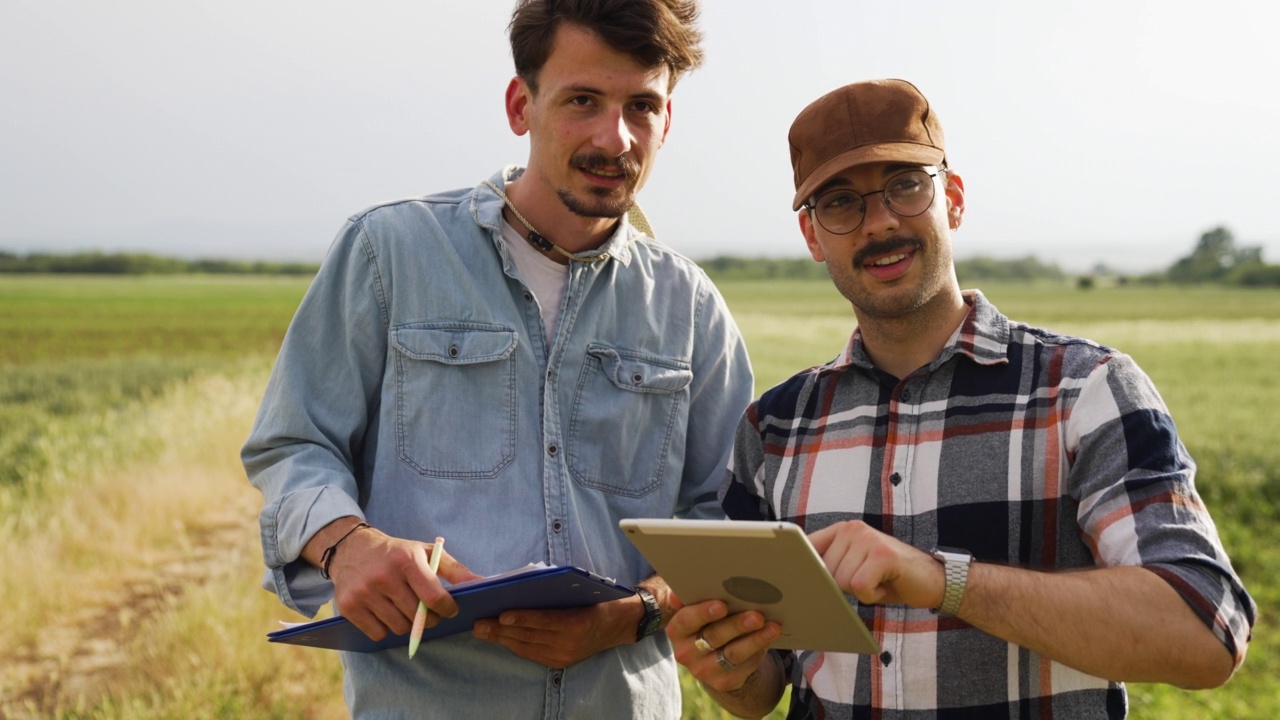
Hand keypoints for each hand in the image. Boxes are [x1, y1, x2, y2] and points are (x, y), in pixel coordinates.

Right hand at [327, 528, 481, 640]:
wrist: (352, 548)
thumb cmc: (397, 553)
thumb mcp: (426, 552)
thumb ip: (455, 569)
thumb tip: (483, 584)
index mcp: (407, 560)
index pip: (434, 598)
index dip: (447, 609)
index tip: (449, 609)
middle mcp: (384, 576)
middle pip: (417, 617)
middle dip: (429, 619)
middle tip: (428, 611)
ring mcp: (364, 592)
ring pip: (399, 628)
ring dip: (407, 624)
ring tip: (404, 608)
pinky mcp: (348, 606)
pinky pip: (378, 634)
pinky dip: (385, 628)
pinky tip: (385, 612)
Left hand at [472, 599, 633, 668]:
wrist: (619, 624)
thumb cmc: (596, 599)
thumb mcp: (580, 591)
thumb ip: (555, 591)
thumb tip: (521, 588)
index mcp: (577, 622)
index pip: (544, 619)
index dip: (522, 618)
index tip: (502, 614)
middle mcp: (570, 642)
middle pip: (530, 635)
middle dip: (501, 630)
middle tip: (478, 623)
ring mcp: (565, 655)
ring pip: (527, 646)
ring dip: (502, 639)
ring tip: (482, 630)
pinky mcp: (561, 662)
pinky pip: (532, 654)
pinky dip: (515, 645)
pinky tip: (501, 638)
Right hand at [666, 598, 779, 691]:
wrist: (712, 653)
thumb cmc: (707, 619)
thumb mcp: (697, 606)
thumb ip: (696, 595)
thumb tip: (697, 582)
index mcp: (677, 630)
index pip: (686, 620)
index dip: (703, 612)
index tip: (722, 605)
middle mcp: (686, 652)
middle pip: (714, 637)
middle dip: (737, 625)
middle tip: (757, 615)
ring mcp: (703, 670)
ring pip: (732, 654)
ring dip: (755, 640)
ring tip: (773, 627)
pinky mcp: (723, 682)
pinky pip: (744, 667)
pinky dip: (759, 651)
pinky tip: (770, 638)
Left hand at [808, 520, 943, 609]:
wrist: (932, 580)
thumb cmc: (888, 577)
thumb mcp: (854, 566)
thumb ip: (830, 566)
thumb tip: (802, 579)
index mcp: (841, 530)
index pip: (808, 547)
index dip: (803, 567)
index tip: (794, 576)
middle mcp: (852, 528)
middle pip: (825, 572)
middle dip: (844, 586)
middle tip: (868, 580)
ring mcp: (868, 539)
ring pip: (842, 581)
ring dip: (861, 591)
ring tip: (878, 581)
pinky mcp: (882, 554)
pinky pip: (860, 586)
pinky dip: (872, 595)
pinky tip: (885, 586)